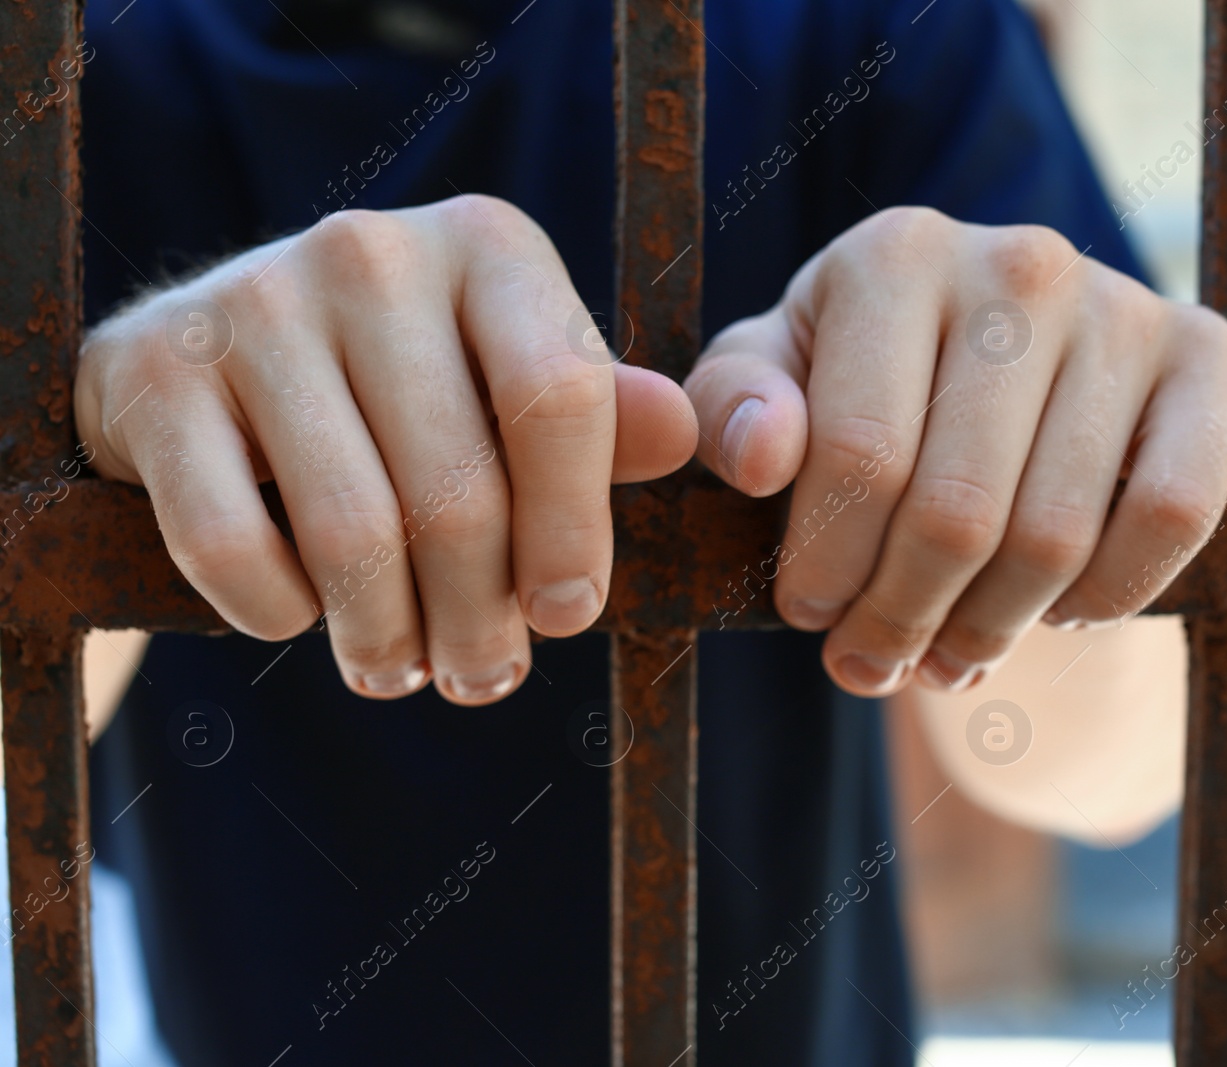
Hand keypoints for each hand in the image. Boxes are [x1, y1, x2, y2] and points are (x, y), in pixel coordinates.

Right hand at [76, 195, 696, 705]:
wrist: (211, 370)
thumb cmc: (404, 396)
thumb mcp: (514, 388)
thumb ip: (601, 421)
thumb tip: (684, 437)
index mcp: (488, 245)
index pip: (560, 398)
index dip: (573, 532)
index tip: (568, 615)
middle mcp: (372, 252)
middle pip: (459, 489)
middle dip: (481, 618)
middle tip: (482, 677)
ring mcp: (252, 301)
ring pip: (351, 530)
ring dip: (387, 636)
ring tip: (402, 671)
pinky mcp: (153, 371)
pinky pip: (230, 543)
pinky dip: (276, 612)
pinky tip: (301, 620)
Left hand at [685, 207, 1226, 696]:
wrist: (1010, 366)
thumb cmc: (865, 380)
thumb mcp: (776, 381)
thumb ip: (736, 408)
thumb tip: (763, 454)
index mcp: (895, 255)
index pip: (861, 456)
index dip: (827, 568)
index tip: (810, 614)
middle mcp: (1019, 264)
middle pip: (957, 511)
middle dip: (901, 618)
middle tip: (874, 660)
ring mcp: (1124, 307)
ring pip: (1055, 535)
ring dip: (990, 628)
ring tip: (949, 652)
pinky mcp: (1210, 359)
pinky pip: (1172, 519)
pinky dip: (1110, 596)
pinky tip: (1060, 610)